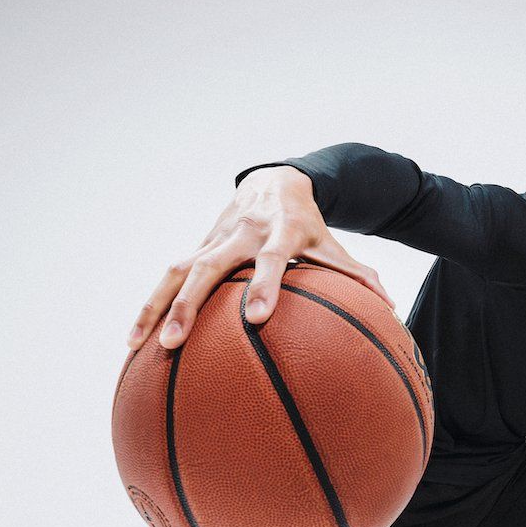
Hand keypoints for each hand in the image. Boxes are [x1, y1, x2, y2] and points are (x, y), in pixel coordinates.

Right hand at [127, 165, 395, 350]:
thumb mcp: (332, 245)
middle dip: (190, 304)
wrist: (273, 181)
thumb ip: (357, 275)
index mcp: (280, 232)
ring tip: (140, 345)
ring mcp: (214, 239)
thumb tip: (390, 307)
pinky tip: (135, 341)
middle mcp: (241, 234)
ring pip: (177, 271)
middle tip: (176, 341)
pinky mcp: (197, 246)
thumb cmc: (309, 224)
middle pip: (209, 267)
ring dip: (156, 306)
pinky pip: (168, 277)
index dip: (264, 284)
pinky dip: (150, 305)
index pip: (271, 259)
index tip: (258, 317)